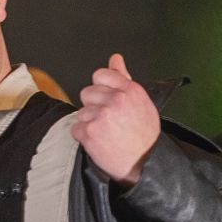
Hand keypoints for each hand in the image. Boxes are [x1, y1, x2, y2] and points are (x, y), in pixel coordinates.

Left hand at [73, 54, 161, 183]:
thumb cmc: (144, 135)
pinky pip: (76, 128)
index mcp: (130, 90)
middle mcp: (116, 100)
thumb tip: (115, 58)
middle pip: (87, 92)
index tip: (105, 98)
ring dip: (89, 122)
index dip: (100, 87)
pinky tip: (99, 141)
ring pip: (81, 111)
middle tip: (108, 120)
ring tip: (106, 132)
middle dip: (93, 105)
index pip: (101, 74)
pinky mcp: (90, 132)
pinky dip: (83, 136)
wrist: (145, 163)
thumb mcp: (140, 102)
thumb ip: (123, 79)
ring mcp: (102, 115)